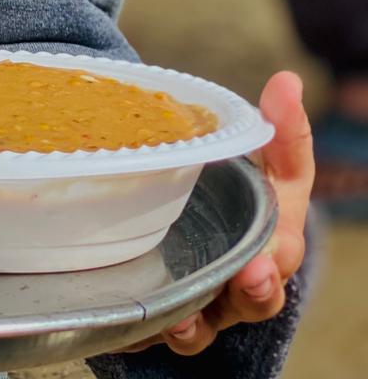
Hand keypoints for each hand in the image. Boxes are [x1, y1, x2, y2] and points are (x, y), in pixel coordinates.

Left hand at [119, 71, 311, 355]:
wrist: (192, 205)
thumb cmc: (238, 183)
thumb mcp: (265, 157)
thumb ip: (280, 127)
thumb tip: (288, 82)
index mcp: (269, 248)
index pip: (279, 261)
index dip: (270, 270)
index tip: (260, 265)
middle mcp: (238, 281)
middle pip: (247, 302)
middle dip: (243, 296)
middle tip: (233, 284)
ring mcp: (202, 301)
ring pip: (201, 327)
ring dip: (190, 326)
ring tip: (176, 318)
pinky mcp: (161, 310)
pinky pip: (151, 328)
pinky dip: (141, 329)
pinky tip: (125, 324)